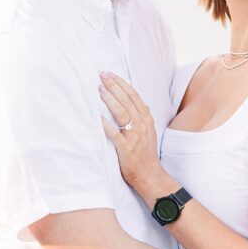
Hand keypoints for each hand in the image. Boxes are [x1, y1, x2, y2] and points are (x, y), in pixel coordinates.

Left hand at [99, 73, 162, 188]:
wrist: (150, 174)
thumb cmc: (146, 153)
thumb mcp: (149, 131)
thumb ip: (143, 116)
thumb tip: (140, 103)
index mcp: (147, 119)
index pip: (134, 96)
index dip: (122, 84)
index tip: (111, 74)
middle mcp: (142, 125)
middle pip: (127, 100)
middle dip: (114, 86)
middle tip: (102, 76)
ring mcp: (134, 136)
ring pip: (122, 113)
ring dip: (110, 99)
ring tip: (100, 89)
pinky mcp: (126, 148)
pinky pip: (114, 134)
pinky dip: (106, 124)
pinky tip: (98, 116)